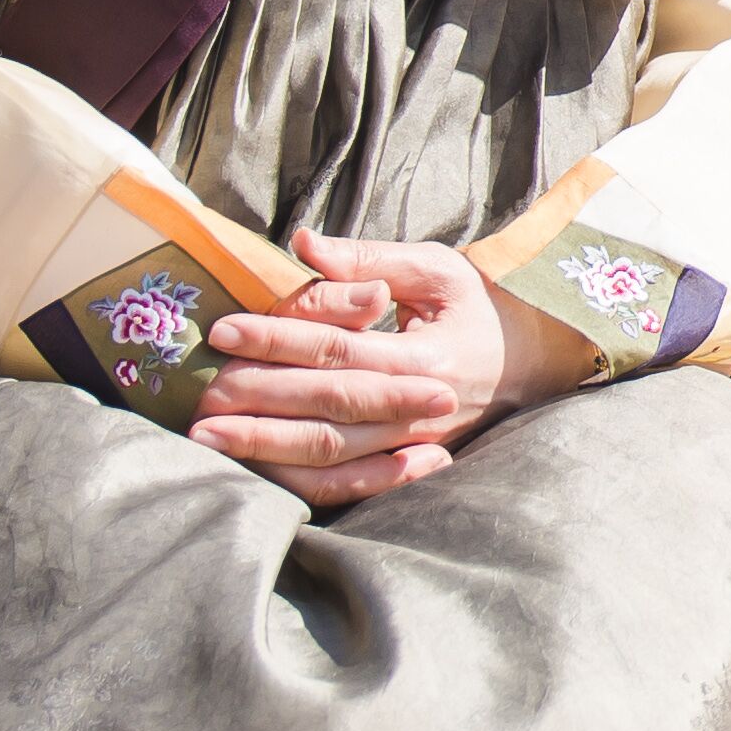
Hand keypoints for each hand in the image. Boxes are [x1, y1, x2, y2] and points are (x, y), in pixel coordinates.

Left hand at [189, 233, 543, 505]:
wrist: (529, 366)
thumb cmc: (474, 308)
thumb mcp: (433, 269)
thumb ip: (367, 259)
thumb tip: (303, 244)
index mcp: (427, 355)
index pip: (339, 347)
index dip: (278, 338)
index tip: (224, 330)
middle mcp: (420, 408)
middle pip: (327, 407)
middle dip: (259, 400)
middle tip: (201, 393)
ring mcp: (413, 446)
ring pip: (331, 455)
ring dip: (266, 448)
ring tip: (209, 439)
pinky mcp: (404, 467)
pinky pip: (347, 486)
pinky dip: (299, 483)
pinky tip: (254, 473)